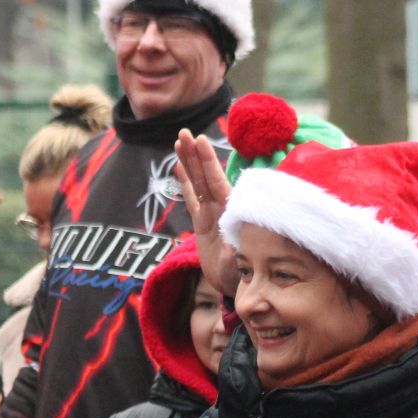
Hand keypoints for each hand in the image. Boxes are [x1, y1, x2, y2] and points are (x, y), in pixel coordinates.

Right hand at [174, 129, 237, 297]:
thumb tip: (235, 247)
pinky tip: (178, 167)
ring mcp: (210, 213)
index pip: (217, 181)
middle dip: (195, 154)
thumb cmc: (240, 274)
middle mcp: (220, 208)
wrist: (233, 285)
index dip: (209, 162)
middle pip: (204, 176)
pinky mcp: (201, 222)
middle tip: (184, 132)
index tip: (201, 141)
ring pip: (197, 183)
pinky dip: (185, 182)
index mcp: (230, 212)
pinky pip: (191, 198)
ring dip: (188, 163)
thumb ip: (237, 255)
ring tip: (179, 141)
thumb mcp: (239, 266)